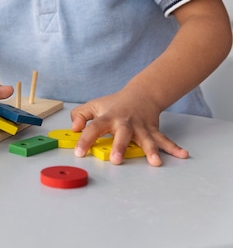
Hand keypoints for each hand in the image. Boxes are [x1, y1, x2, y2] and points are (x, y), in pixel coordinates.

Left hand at [70, 90, 188, 165]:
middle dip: (120, 146)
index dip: (85, 139)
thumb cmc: (115, 104)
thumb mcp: (94, 105)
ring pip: (147, 139)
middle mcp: (125, 123)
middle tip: (116, 160)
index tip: (79, 152)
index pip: (94, 128)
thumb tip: (74, 128)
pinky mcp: (153, 131)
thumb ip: (80, 115)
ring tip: (155, 162)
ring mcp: (141, 127)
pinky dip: (174, 148)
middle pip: (122, 134)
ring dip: (151, 150)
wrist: (141, 94)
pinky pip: (164, 140)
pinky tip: (182, 155)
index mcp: (109, 117)